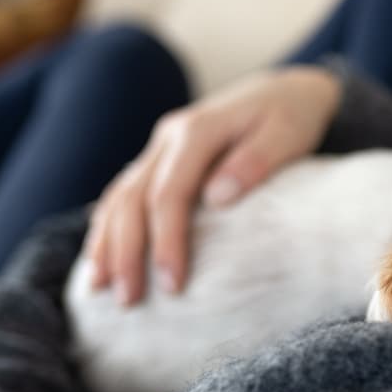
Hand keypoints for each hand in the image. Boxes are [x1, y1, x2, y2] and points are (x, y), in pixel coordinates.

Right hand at [85, 66, 341, 304]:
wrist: (287, 90)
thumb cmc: (293, 116)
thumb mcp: (288, 133)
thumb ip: (255, 161)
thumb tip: (217, 197)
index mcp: (197, 130)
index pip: (170, 193)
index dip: (166, 241)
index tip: (171, 284)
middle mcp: (168, 136)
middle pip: (133, 199)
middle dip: (127, 253)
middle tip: (128, 302)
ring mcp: (160, 147)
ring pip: (119, 196)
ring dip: (106, 243)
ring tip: (98, 290)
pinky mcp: (160, 158)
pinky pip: (123, 194)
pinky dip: (107, 227)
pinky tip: (100, 260)